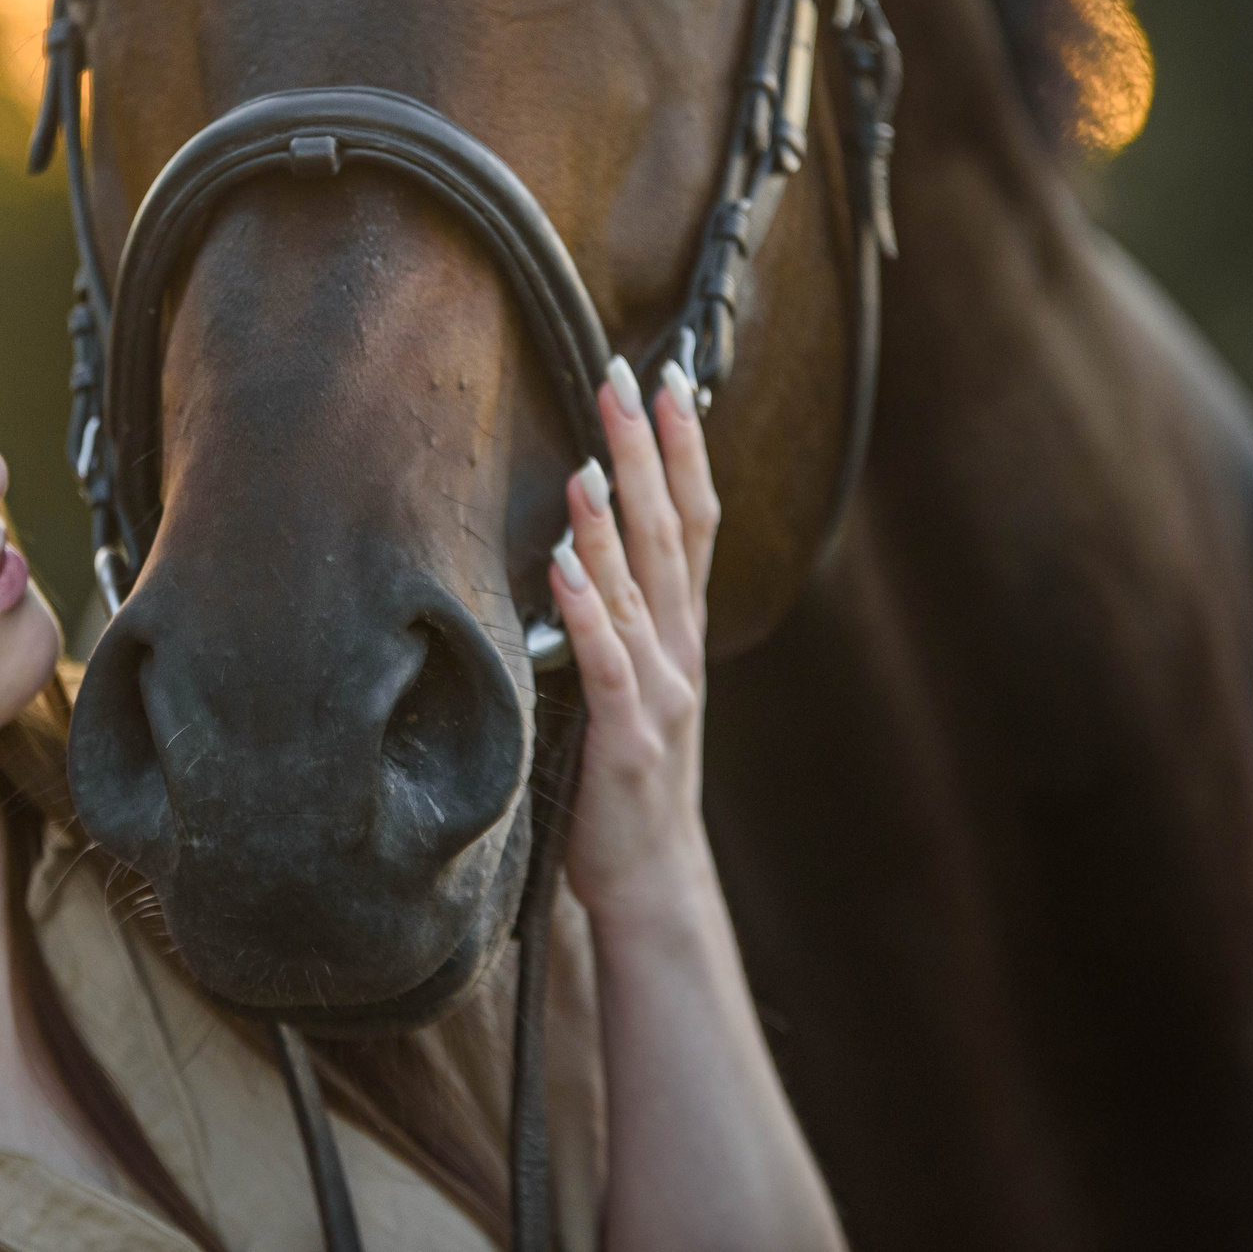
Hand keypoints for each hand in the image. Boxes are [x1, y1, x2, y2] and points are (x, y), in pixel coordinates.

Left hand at [552, 354, 721, 924]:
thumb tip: (576, 538)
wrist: (650, 875)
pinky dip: (585, 609)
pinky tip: (562, 563)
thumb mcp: (632, 682)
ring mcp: (659, 692)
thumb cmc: (626, 774)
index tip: (668, 377)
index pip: (691, 519)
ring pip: (637, 589)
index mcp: (680, 629)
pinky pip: (604, 661)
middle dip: (648, 452)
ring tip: (589, 460)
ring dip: (612, 523)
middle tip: (626, 377)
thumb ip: (617, 617)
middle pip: (669, 532)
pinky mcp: (626, 735)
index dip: (682, 448)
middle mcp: (679, 648)